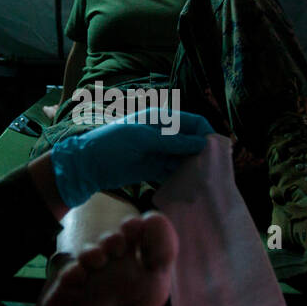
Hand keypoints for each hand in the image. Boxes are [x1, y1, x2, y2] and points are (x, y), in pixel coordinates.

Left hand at [48, 109, 214, 208]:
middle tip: (215, 170)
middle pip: (191, 141)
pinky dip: (181, 178)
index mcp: (161, 118)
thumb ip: (172, 141)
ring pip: (183, 159)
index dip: (207, 134)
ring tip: (205, 181)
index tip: (220, 151)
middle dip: (203, 153)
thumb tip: (202, 144)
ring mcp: (158, 152)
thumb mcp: (143, 139)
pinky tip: (189, 187)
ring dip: (193, 168)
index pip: (193, 122)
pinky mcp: (153, 169)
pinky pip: (173, 173)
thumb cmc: (111, 143)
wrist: (87, 165)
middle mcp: (163, 133)